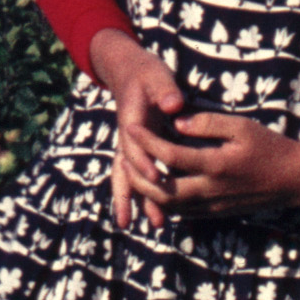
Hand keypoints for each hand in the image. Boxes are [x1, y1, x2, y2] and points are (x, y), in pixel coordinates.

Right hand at [97, 33, 186, 229]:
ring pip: (130, 178)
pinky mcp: (137, 152)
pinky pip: (137, 177)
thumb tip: (174, 104)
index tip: (158, 177)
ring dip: (139, 203)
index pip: (134, 145)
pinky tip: (158, 215)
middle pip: (126, 170)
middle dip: (133, 195)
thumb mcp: (156, 76)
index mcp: (131, 121)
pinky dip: (144, 197)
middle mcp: (127, 138)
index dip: (144, 161)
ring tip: (154, 226)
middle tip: (142, 220)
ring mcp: (130, 147)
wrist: (130, 74)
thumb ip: (165, 90)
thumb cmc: (147, 75)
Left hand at [143, 110, 299, 218]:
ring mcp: (214, 206)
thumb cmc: (271, 148)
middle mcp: (211, 191)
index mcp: (216, 165)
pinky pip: (183, 212)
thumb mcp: (242, 126)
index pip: (169, 155)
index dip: (146, 141)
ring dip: (148, 192)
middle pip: (161, 190)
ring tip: (136, 171)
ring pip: (169, 206)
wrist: (296, 180)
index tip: (130, 126)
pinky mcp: (217, 213)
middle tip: (125, 155)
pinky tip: (158, 186)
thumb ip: (207, 123)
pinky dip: (165, 201)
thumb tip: (175, 122)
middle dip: (137, 175)